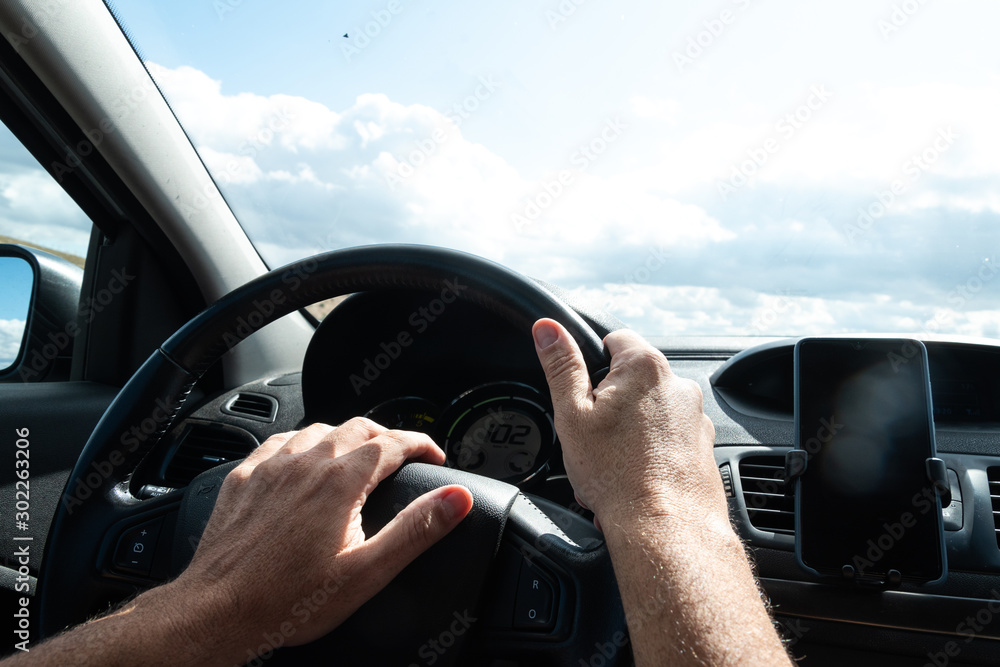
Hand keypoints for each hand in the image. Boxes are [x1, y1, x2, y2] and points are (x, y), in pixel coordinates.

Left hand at [168, 418, 472, 657]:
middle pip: (358, 427)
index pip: (393, 442)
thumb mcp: (367, 572)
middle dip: (387, 436)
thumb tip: (456, 499)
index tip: (434, 455)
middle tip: (403, 456)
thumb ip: (416, 530)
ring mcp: (271, 466)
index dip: (421, 444)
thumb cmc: (288, 600)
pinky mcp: (245, 477)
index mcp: (340, 481)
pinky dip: (305, 441)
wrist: (218, 611)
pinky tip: (305, 457)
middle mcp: (305, 463)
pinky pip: (281, 440)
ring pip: (319, 428)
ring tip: (360, 455)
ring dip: (347, 435)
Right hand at [531, 319, 720, 526]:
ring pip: (650, 412)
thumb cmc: (617, 474)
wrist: (664, 527)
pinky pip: (668, 439)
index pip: (615, 338)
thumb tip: (548, 329)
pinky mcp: (702, 447)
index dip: (592, 362)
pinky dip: (651, 452)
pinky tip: (633, 476)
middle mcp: (678, 385)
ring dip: (630, 430)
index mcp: (645, 367)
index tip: (583, 391)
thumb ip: (561, 366)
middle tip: (593, 434)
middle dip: (611, 402)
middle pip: (633, 379)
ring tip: (611, 463)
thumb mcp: (572, 414)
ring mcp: (695, 417)